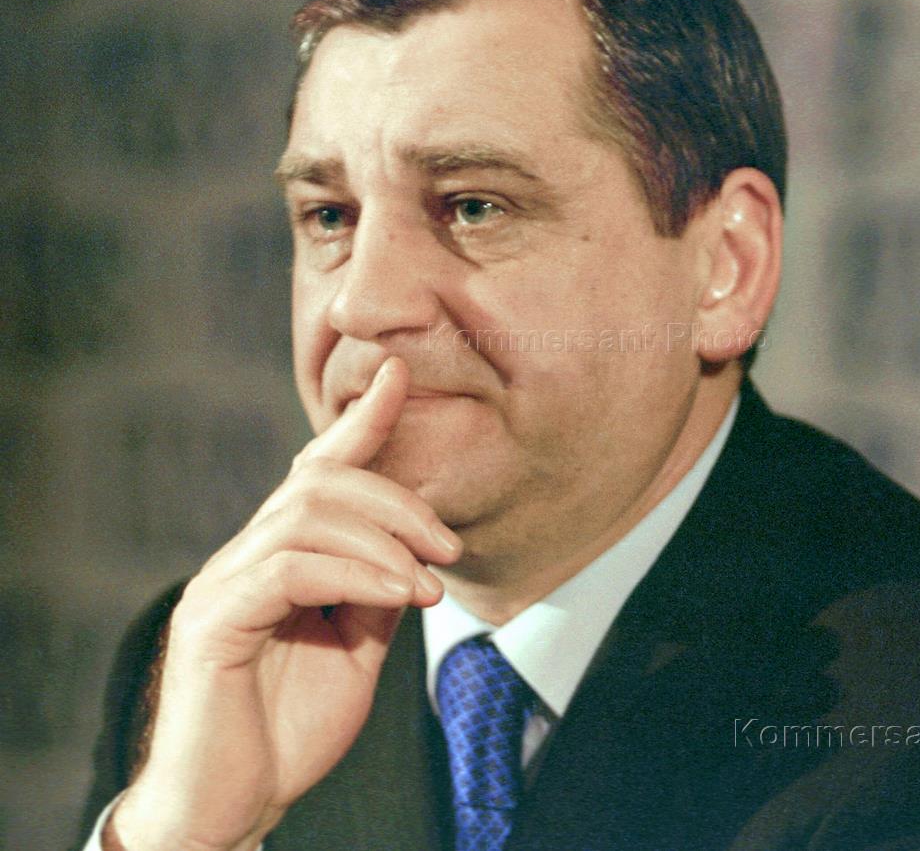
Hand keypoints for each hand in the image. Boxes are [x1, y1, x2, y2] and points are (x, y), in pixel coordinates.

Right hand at [111, 357, 461, 850]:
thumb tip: (415, 550)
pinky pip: (290, 567)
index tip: (399, 373)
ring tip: (426, 584)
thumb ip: (377, 591)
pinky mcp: (213, 620)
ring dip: (384, 541)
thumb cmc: (289, 727)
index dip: (361, 420)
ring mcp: (224, 583)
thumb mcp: (356, 648)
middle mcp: (246, 556)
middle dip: (396, 499)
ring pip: (307, 514)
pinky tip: (396, 598)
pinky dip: (355, 573)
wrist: (234, 805)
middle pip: (319, 480)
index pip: (319, 470)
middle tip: (449, 546)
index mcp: (281, 556)